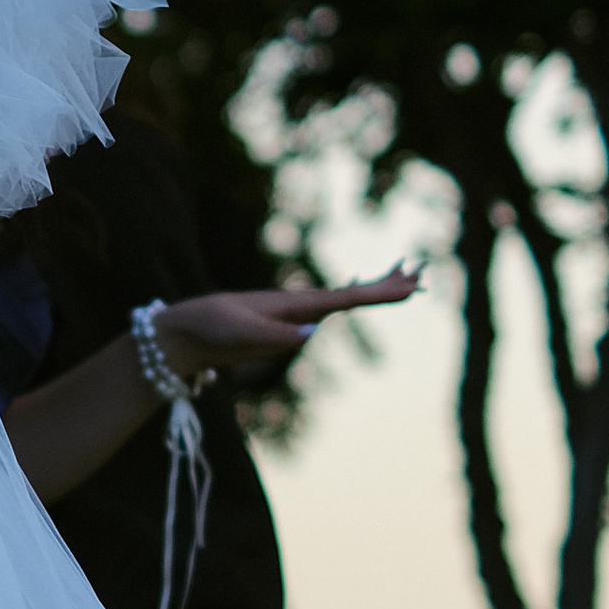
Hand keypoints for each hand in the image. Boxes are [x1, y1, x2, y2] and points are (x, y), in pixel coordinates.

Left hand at [155, 261, 422, 382]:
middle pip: (352, 294)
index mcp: (292, 304)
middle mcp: (299, 306)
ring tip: (407, 282)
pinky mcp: (285, 329)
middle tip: (422, 274)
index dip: (377, 292)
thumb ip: (276, 335)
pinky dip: (348, 303)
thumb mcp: (239, 331)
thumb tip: (314, 332)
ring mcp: (294, 316)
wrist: (185, 332)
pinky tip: (354, 301)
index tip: (406, 284)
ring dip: (375, 291)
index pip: (343, 298)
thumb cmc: (210, 326)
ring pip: (344, 302)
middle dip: (386, 285)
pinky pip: (327, 314)